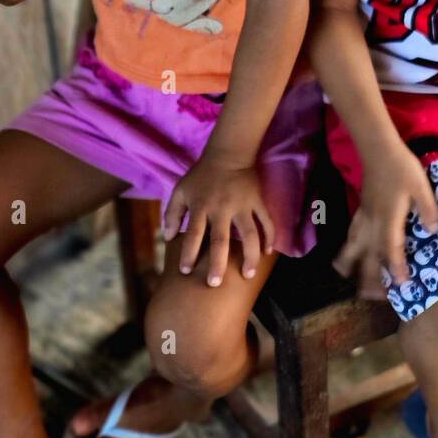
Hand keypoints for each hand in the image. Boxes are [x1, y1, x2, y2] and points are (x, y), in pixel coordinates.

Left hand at [161, 155, 275, 286]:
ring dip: (249, 256)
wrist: (228, 154)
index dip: (188, 253)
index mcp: (201, 206)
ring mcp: (242, 205)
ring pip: (249, 234)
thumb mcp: (180, 190)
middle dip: (217, 263)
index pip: (193, 234)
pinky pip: (266, 221)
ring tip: (248, 274)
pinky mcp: (257, 201)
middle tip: (214, 283)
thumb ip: (172, 213)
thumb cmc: (201, 175)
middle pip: (220, 240)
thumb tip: (168, 237)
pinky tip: (268, 253)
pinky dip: (269, 237)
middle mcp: (221, 208)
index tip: (185, 271)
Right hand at [333, 145, 437, 299]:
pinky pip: (352, 232)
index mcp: (390, 218)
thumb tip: (434, 231)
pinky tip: (347, 252)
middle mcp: (374, 222)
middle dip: (369, 275)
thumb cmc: (402, 168)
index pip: (391, 248)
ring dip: (350, 262)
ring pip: (354, 244)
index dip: (395, 266)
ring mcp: (364, 216)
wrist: (379, 149)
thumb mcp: (422, 187)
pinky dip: (348, 245)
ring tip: (346, 276)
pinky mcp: (361, 209)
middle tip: (372, 295)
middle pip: (368, 254)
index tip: (400, 284)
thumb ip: (428, 209)